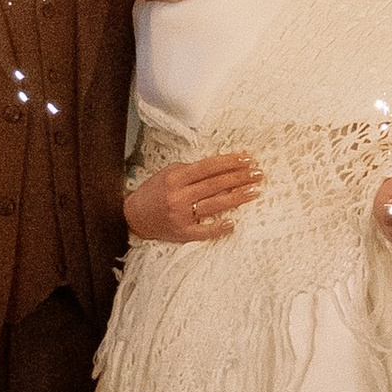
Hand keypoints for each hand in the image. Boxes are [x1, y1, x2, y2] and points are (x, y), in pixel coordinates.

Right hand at [126, 152, 261, 243]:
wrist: (133, 216)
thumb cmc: (154, 191)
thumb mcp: (168, 173)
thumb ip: (192, 170)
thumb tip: (221, 168)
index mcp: (176, 178)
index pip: (209, 167)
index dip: (230, 162)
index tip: (248, 158)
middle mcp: (179, 196)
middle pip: (215, 184)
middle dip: (240, 177)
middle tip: (259, 173)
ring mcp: (181, 216)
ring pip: (215, 205)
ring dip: (237, 198)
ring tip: (255, 191)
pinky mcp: (182, 233)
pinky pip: (204, 231)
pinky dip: (219, 227)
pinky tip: (234, 222)